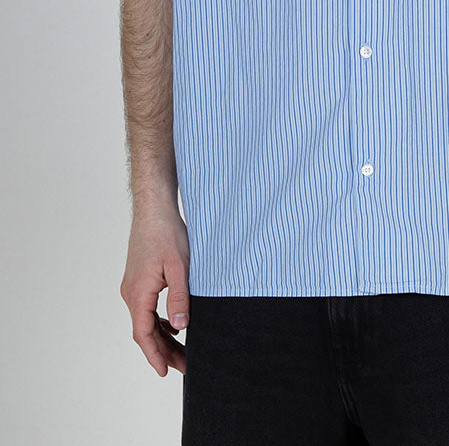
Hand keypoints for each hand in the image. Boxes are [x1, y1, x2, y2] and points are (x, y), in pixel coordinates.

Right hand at [119, 205, 190, 376]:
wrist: (153, 209)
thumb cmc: (166, 233)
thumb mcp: (179, 266)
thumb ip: (179, 297)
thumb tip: (180, 326)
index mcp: (138, 293)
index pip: (143, 334)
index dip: (155, 355)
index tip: (165, 372)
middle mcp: (131, 293)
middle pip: (146, 330)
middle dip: (164, 350)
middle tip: (185, 366)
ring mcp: (133, 286)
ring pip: (146, 319)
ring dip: (163, 336)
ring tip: (183, 350)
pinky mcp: (139, 278)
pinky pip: (147, 307)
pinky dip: (159, 321)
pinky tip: (174, 325)